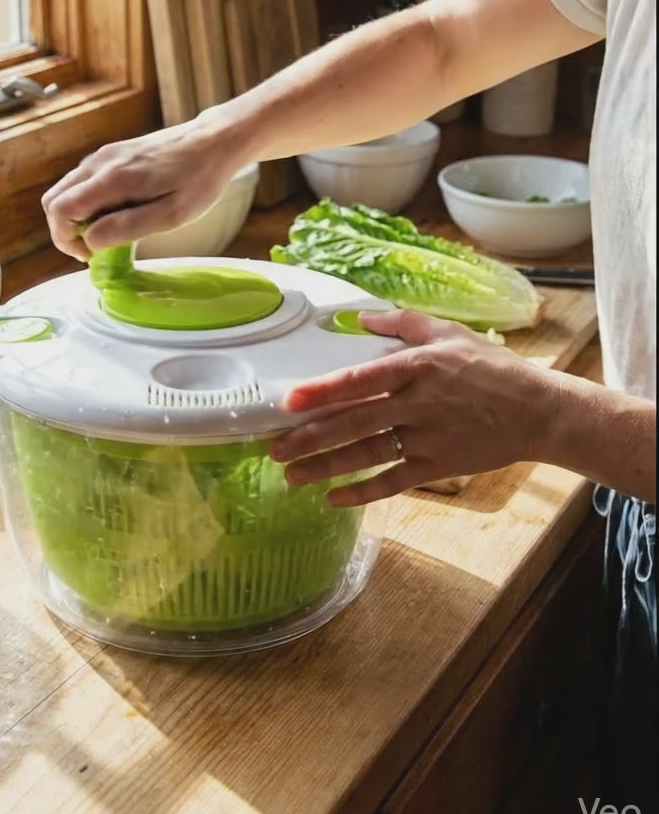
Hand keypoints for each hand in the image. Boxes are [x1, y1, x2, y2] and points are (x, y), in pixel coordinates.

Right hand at [41, 113, 246, 258]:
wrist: (213, 141)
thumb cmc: (199, 179)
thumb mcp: (172, 214)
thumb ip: (128, 227)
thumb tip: (90, 241)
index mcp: (113, 178)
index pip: (60, 209)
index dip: (66, 239)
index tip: (90, 256)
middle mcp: (100, 162)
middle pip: (53, 200)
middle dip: (65, 231)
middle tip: (95, 249)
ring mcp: (103, 155)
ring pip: (65, 190)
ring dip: (76, 217)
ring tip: (110, 233)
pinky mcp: (111, 154)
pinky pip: (82, 182)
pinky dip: (87, 203)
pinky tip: (117, 213)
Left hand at [270, 309, 554, 506]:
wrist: (538, 411)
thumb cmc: (491, 368)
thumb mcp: (449, 332)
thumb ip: (402, 322)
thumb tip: (359, 316)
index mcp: (418, 367)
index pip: (361, 379)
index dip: (324, 391)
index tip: (290, 401)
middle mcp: (419, 403)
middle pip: (356, 422)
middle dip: (312, 438)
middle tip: (275, 448)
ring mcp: (429, 438)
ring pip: (369, 454)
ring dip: (327, 467)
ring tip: (292, 476)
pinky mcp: (440, 467)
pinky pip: (395, 481)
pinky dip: (363, 492)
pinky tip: (334, 498)